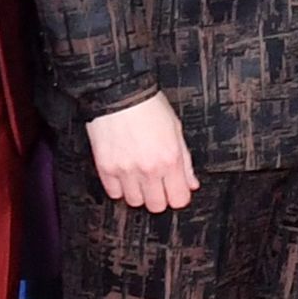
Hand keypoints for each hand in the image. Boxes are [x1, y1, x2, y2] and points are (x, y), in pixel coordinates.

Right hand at [86, 91, 198, 212]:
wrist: (119, 92)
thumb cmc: (148, 105)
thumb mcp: (176, 129)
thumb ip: (185, 161)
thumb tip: (191, 182)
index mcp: (170, 159)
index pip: (179, 200)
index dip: (177, 195)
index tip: (174, 189)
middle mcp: (148, 168)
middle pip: (156, 206)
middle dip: (158, 197)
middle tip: (155, 183)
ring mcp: (125, 170)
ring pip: (134, 202)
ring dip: (137, 192)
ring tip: (137, 176)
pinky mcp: (106, 168)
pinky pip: (114, 193)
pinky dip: (119, 187)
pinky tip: (123, 173)